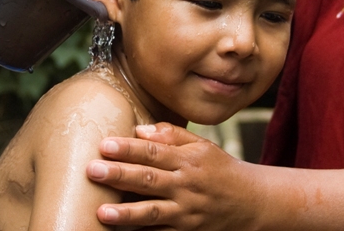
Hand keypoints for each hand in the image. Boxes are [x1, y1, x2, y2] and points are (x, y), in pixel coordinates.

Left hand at [86, 123, 261, 230]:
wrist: (250, 202)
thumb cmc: (220, 169)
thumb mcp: (202, 146)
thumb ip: (171, 135)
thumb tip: (139, 130)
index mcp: (188, 160)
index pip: (154, 152)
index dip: (129, 148)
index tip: (104, 144)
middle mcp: (186, 185)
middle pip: (149, 179)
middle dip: (119, 175)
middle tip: (92, 170)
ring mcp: (186, 212)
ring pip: (152, 212)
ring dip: (126, 213)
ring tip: (101, 212)